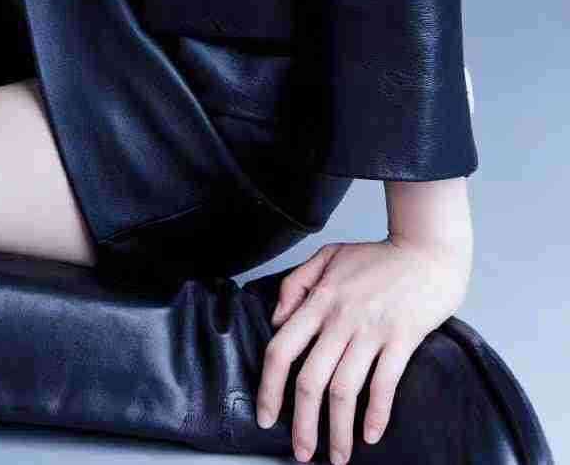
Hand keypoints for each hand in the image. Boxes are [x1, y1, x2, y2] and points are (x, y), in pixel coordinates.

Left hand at [255, 235, 471, 463]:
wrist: (426, 248)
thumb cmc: (377, 256)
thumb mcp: (327, 256)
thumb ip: (296, 284)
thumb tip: (277, 319)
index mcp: (318, 300)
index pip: (281, 348)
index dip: (269, 387)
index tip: (266, 416)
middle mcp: (339, 318)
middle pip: (310, 379)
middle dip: (302, 424)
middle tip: (302, 454)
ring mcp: (370, 329)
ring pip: (344, 389)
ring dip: (338, 430)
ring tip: (338, 457)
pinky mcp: (402, 338)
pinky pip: (384, 383)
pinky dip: (376, 414)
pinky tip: (371, 435)